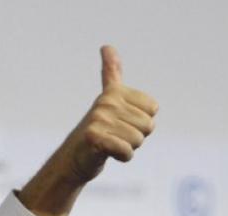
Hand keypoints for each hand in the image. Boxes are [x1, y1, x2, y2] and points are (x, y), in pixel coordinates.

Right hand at [18, 45, 158, 215]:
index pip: (153, 109)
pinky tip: (109, 154)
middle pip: (148, 126)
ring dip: (128, 148)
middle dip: (135, 137)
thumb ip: (111, 73)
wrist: (75, 158)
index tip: (122, 122)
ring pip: (138, 140)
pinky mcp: (95, 138)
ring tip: (111, 144)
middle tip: (115, 136)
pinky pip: (127, 151)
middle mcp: (106, 102)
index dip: (142, 121)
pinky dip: (123, 157)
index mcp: (114, 92)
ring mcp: (99, 120)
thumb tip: (106, 46)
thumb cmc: (98, 130)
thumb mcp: (108, 99)